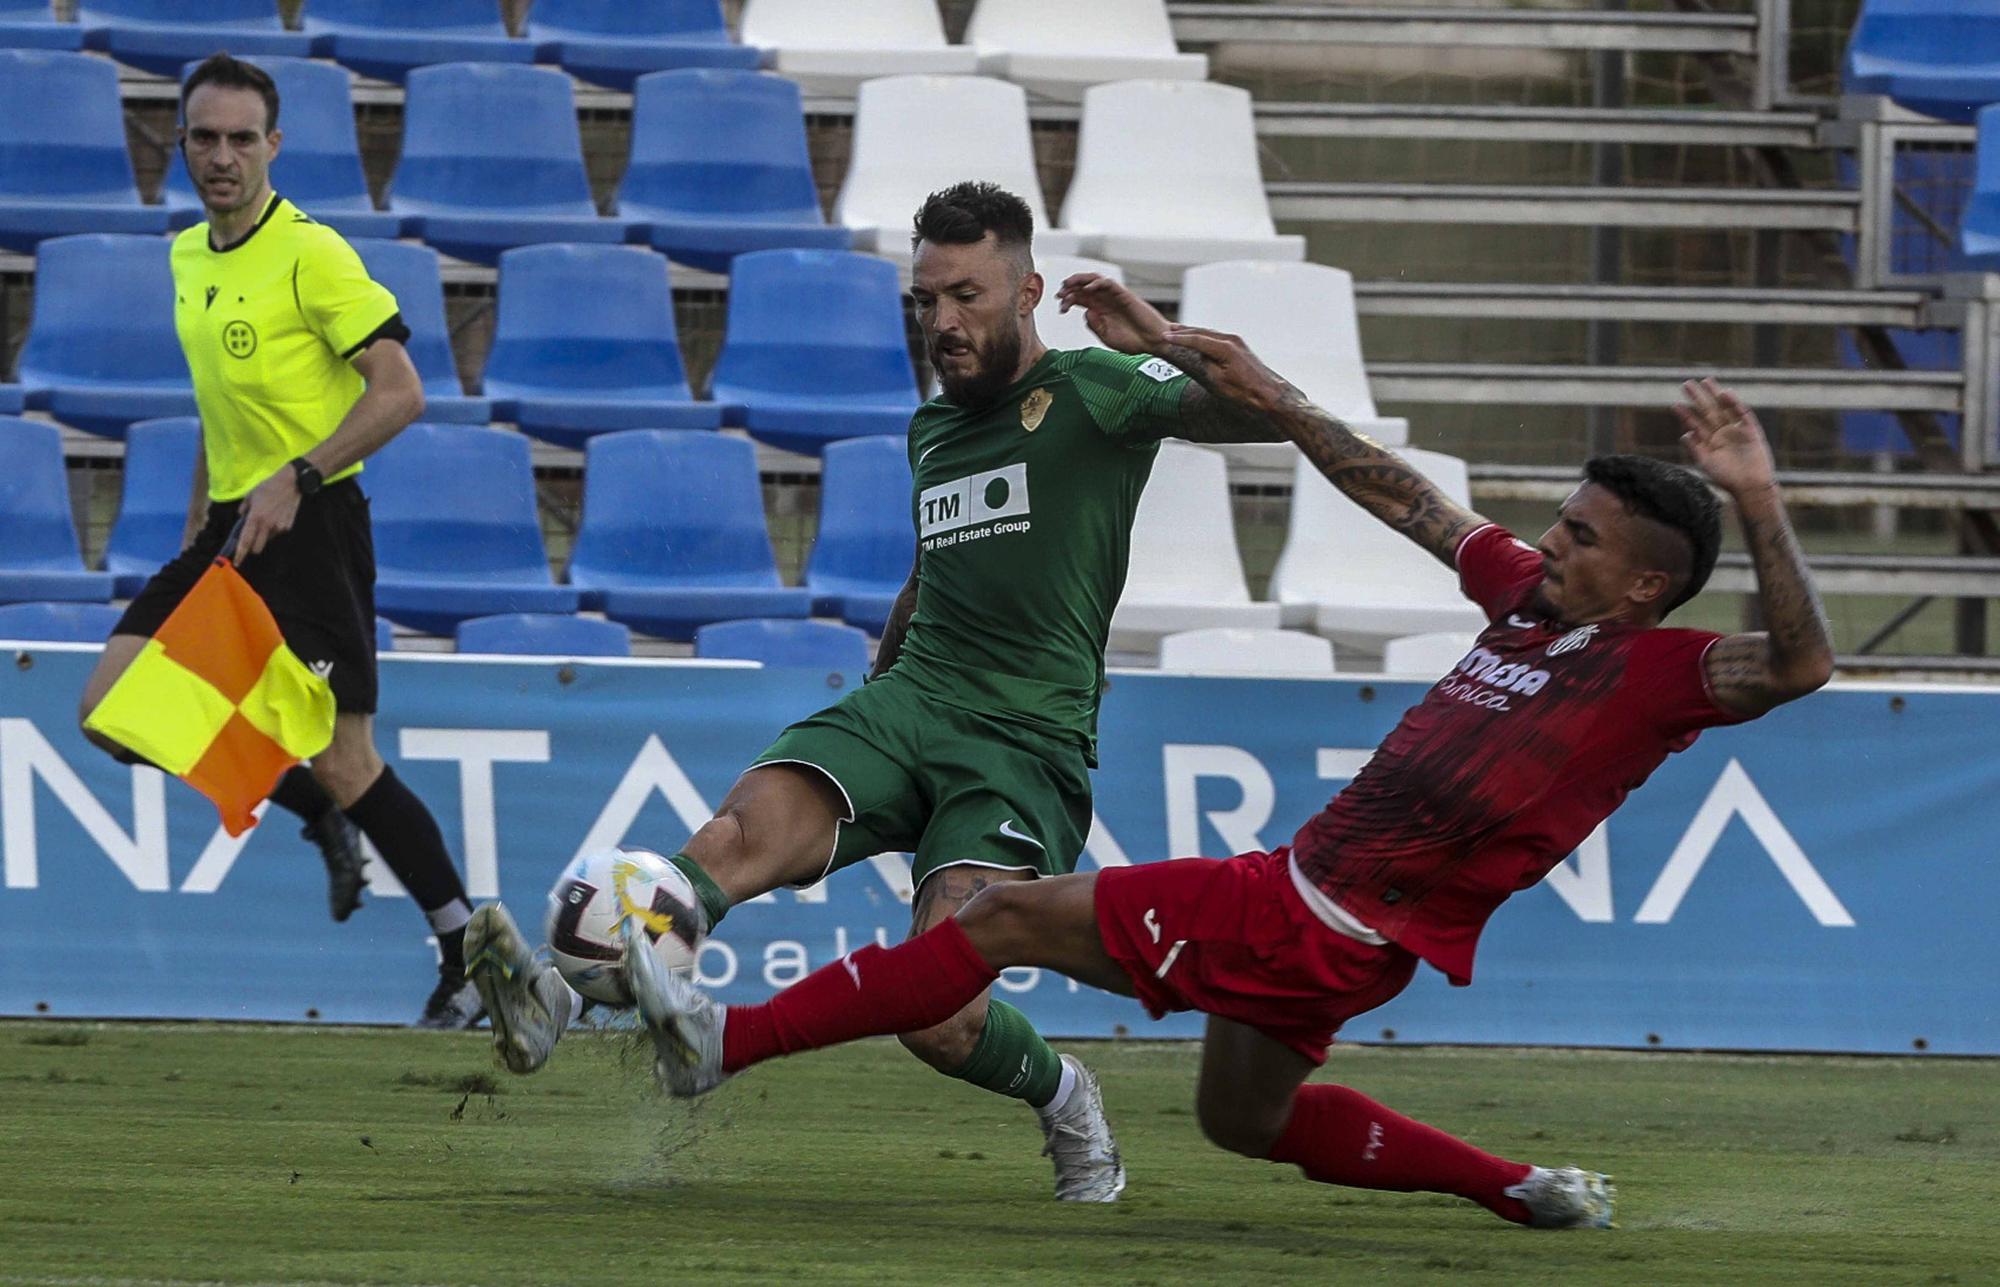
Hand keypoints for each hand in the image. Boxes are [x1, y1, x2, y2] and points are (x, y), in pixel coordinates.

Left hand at [235, 467, 301, 562]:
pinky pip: (277, 533)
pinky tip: (276, 516)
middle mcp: (267, 526)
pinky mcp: (287, 526)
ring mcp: (278, 527)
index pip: (245, 541)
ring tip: (266, 521)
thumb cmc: (268, 487)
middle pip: (257, 548)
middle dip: (252, 547)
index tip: (236, 562)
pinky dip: (274, 529)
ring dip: (264, 536)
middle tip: (251, 539)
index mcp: (255, 518)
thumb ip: (244, 509)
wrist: (291, 483)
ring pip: (267, 540)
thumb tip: (241, 517)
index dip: (240, 553)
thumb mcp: (250, 495)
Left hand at [1055, 273, 1168, 353]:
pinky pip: (1109, 283)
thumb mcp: (1107, 336)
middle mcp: (1105, 300)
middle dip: (1069, 288)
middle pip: (1083, 287)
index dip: (1068, 300)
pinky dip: (1097, 283)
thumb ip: (1095, 325)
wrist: (1152, 343)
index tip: (1060, 307)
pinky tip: (1088, 289)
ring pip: (1094, 280)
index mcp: (1100, 310)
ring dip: (1080, 280)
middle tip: (1060, 294)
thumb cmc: (1133, 341)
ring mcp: (1114, 296)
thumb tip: (1086, 313)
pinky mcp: (1124, 295)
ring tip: (1068, 284)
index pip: (1080, 299)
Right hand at [1159, 325, 1291, 414]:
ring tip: (1177, 331)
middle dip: (1183, 332)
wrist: (1268, 394)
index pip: (1196, 340)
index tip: (1163, 337)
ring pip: (1209, 334)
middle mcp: (1231, 340)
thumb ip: (1205, 364)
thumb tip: (1199, 354)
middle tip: (1165, 330)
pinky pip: (1215, 338)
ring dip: (1192, 333)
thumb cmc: (1243, 392)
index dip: (1179, 339)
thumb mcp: (1218, 382)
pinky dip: (1203, 337)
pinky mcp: (1239, 346)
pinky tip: (1197, 339)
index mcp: (1225, 348)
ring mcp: (1236, 342)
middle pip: (1202, 333)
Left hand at [1672, 377, 1776, 496]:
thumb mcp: (1706, 462)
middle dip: (1698, 398)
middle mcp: (1722, 432)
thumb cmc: (1726, 478)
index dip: (1685, 414)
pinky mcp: (1750, 430)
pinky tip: (1724, 394)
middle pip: (1708, 411)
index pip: (1695, 423)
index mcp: (1709, 441)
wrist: (1750, 486)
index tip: (1675, 404)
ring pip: (1723, 408)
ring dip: (1715, 395)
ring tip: (1706, 382)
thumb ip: (1695, 448)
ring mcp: (1736, 430)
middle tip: (1686, 383)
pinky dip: (1734, 404)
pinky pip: (1742, 414)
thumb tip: (1684, 434)